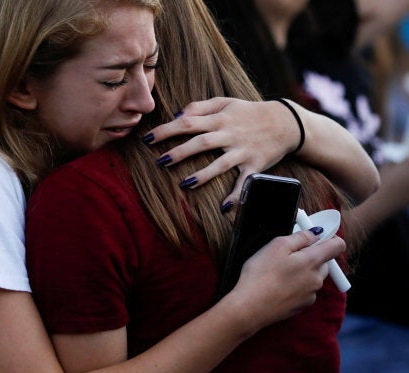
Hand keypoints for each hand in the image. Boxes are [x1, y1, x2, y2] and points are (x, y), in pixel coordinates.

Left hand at [145, 97, 300, 205]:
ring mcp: (243, 151)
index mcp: (220, 119)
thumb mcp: (226, 102)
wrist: (286, 122)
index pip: (188, 123)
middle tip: (160, 161)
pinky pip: (245, 182)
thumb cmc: (249, 112)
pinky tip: (224, 207)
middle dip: (180, 152)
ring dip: (204, 175)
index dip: (167, 130)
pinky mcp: (256, 165)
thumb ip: (200, 106)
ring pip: (221, 163)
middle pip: (201, 143)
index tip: (148, 139)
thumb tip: (177, 114)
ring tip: (185, 184)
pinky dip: (237, 195)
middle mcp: (230, 134)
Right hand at [225, 230, 345, 331]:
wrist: (250, 307)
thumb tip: (315, 234)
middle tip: (287, 255)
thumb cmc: (261, 275)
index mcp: (313, 261)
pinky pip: (304, 291)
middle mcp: (317, 279)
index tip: (314, 237)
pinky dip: (295, 286)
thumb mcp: (276, 246)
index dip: (329, 238)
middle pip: (324, 262)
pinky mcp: (301, 306)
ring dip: (301, 272)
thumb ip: (300, 237)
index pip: (337, 246)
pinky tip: (277, 286)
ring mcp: (310, 295)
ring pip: (313, 277)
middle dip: (310, 256)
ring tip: (278, 273)